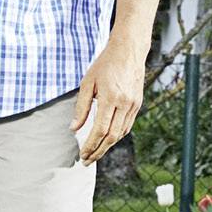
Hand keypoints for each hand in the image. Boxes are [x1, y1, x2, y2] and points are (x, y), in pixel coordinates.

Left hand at [72, 39, 145, 164]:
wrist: (128, 51)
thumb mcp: (88, 83)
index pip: (100, 129)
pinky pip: (126, 126)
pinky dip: (116, 136)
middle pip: (111, 136)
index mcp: (110, 98)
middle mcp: (124, 103)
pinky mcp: (137, 104)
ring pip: (120, 133)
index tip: (82, 154)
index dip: (90, 145)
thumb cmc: (105, 64)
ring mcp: (133, 104)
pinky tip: (106, 140)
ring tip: (95, 153)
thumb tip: (73, 129)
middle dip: (98, 151)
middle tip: (87, 160)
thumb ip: (81, 108)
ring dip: (107, 146)